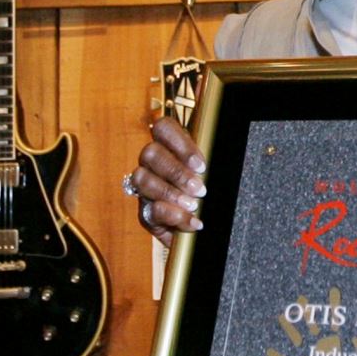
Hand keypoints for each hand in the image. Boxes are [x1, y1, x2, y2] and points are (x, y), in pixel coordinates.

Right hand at [131, 115, 205, 235]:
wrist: (207, 227)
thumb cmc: (211, 194)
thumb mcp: (214, 173)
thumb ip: (211, 163)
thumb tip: (208, 166)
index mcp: (171, 146)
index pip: (163, 128)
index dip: (180, 143)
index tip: (201, 165)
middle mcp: (153, 163)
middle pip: (150, 153)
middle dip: (176, 172)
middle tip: (200, 189)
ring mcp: (145, 187)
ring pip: (142, 179)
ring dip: (170, 193)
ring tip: (194, 205)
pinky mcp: (145, 213)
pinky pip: (150, 210)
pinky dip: (173, 216)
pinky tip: (192, 222)